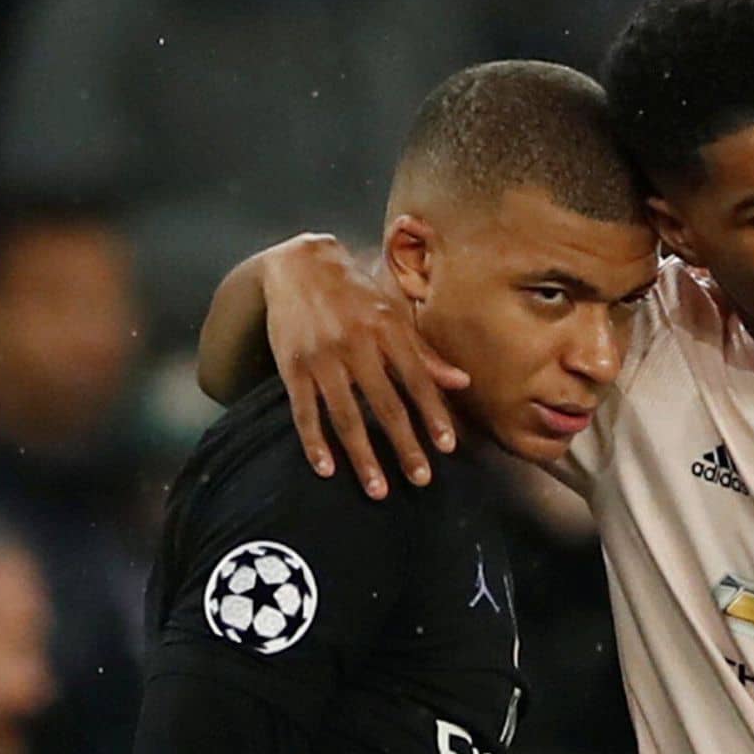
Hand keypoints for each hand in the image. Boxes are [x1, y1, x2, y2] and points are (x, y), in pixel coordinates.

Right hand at [261, 234, 468, 497]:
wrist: (298, 264)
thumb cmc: (355, 294)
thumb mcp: (393, 314)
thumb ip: (425, 352)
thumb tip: (462, 382)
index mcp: (387, 330)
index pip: (418, 380)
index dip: (434, 414)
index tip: (448, 446)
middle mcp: (356, 344)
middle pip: (385, 405)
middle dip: (405, 445)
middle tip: (421, 479)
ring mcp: (322, 358)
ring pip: (346, 416)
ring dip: (363, 456)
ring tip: (379, 489)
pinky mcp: (292, 367)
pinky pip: (304, 412)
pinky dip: (315, 442)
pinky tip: (327, 469)